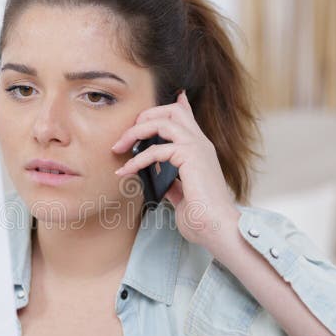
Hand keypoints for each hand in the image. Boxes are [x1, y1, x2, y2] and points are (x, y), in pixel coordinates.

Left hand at [111, 90, 239, 247]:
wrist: (216, 228)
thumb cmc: (201, 217)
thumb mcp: (182, 194)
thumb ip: (171, 180)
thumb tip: (158, 178)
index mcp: (200, 150)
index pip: (186, 117)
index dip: (171, 107)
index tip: (151, 109)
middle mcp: (201, 143)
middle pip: (172, 111)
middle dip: (145, 116)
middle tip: (126, 135)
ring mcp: (197, 148)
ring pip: (163, 122)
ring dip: (136, 132)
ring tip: (119, 147)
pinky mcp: (190, 157)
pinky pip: (156, 150)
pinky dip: (137, 160)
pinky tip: (126, 171)